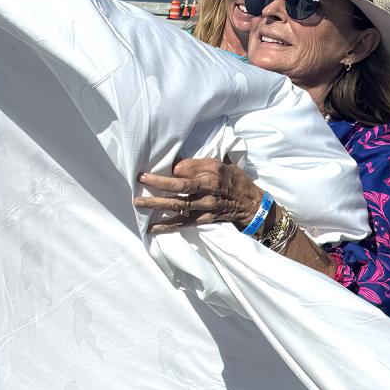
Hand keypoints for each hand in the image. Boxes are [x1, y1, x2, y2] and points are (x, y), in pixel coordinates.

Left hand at [135, 158, 265, 232]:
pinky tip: (151, 228)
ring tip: (137, 202)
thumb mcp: (223, 164)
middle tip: (140, 178)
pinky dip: (166, 226)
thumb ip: (201, 163)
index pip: (185, 167)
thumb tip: (178, 161)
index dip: (172, 168)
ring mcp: (206, 205)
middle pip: (179, 185)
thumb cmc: (235, 180)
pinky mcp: (204, 219)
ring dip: (156, 203)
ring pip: (177, 204)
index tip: (160, 167)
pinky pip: (182, 223)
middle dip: (157, 182)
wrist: (251, 204)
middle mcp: (208, 187)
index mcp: (212, 169)